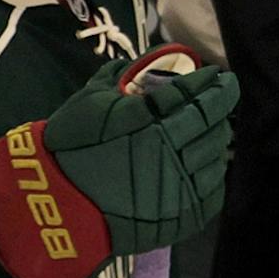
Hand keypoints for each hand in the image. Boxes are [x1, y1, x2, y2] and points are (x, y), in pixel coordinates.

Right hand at [0, 48, 236, 277]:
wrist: (57, 206)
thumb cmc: (70, 149)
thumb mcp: (90, 102)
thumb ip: (117, 76)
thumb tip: (137, 63)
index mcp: (153, 122)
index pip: (199, 97)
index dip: (217, 85)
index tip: (221, 77)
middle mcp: (174, 152)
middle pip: (215, 125)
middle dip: (218, 111)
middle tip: (214, 104)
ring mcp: (183, 186)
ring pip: (217, 156)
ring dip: (215, 141)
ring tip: (207, 133)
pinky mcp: (186, 214)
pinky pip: (214, 189)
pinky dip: (211, 172)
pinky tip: (201, 164)